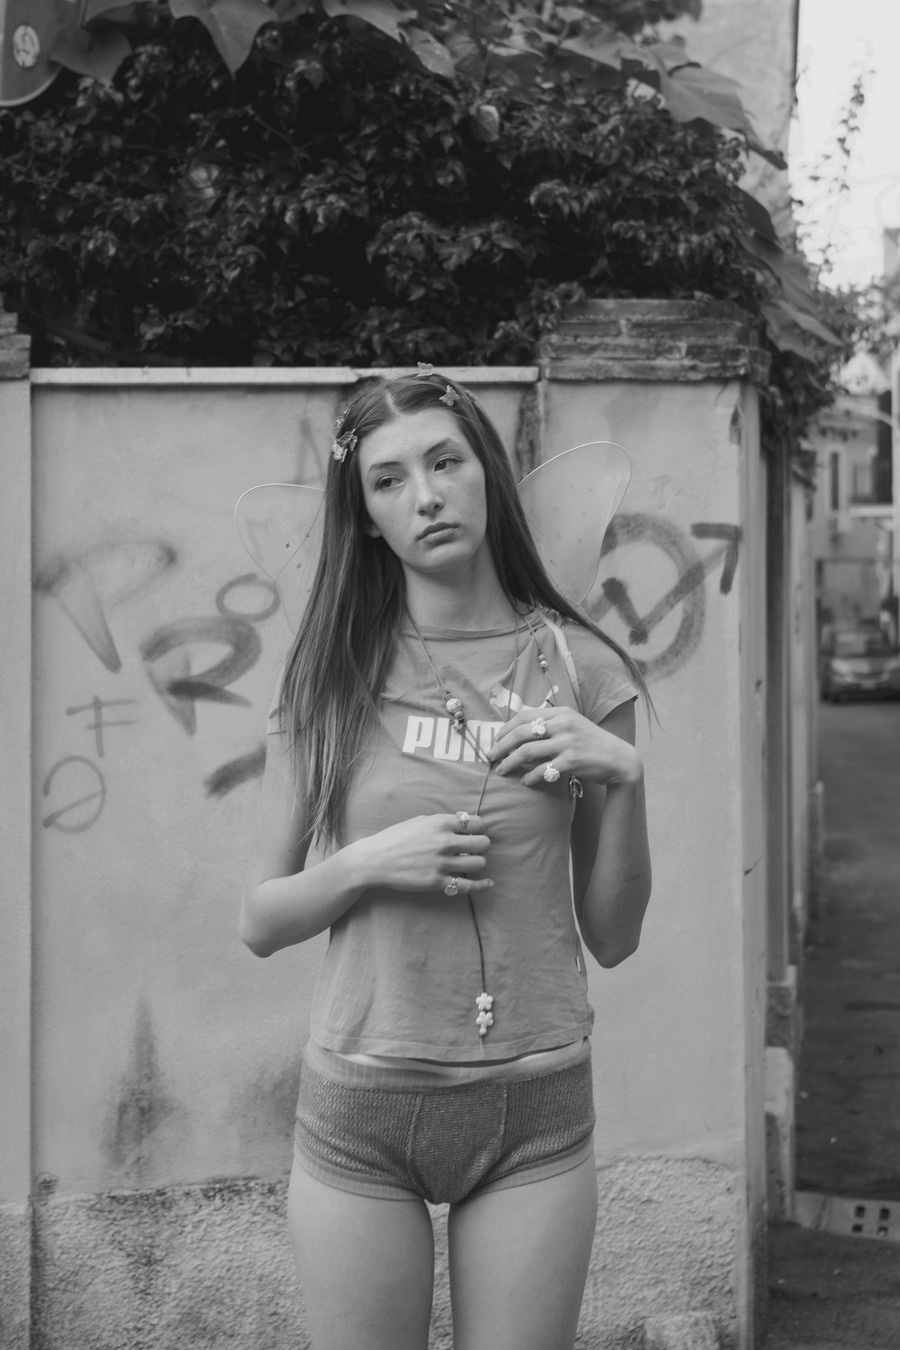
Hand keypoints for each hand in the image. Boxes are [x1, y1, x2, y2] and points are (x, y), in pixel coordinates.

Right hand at [356, 813, 492, 895]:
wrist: (374, 860)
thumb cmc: (395, 838)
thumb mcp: (419, 821)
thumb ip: (442, 822)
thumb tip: (463, 823)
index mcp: (440, 823)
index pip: (477, 823)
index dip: (479, 828)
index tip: (475, 833)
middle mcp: (444, 842)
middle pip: (483, 843)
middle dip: (482, 845)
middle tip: (475, 849)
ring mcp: (442, 863)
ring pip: (479, 863)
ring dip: (478, 862)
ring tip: (471, 862)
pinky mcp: (437, 882)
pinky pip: (468, 886)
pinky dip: (481, 885)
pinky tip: (488, 883)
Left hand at [488, 706, 641, 788]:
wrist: (618, 759)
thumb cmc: (590, 744)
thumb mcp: (573, 725)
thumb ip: (550, 724)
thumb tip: (519, 731)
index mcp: (560, 713)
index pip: (524, 716)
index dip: (505, 728)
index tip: (495, 740)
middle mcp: (563, 724)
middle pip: (521, 733)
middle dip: (501, 746)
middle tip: (491, 757)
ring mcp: (567, 742)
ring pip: (526, 752)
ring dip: (510, 763)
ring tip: (502, 770)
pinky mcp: (571, 761)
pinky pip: (542, 770)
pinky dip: (530, 777)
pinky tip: (525, 781)